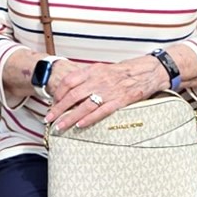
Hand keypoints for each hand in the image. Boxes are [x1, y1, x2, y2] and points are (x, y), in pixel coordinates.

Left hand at [47, 55, 167, 130]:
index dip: (58, 93)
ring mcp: (109, 91)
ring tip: (60, 127)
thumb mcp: (102, 69)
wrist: (146, 72)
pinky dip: (89, 119)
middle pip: (72, 95)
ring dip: (70, 117)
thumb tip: (71, 89)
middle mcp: (99, 80)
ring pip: (84, 106)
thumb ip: (87, 77)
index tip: (52, 103)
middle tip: (49, 119)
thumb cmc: (123, 72)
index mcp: (93, 71)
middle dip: (58, 109)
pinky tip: (80, 125)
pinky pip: (101, 112)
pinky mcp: (120, 101)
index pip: (69, 81)